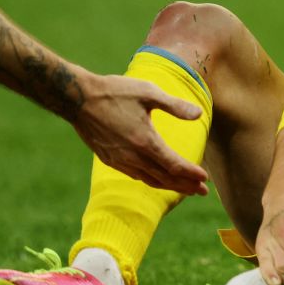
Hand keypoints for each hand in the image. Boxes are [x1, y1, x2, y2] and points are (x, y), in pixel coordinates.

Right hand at [71, 74, 208, 194]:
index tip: (205, 179)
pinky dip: (152, 180)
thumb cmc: (116, 92)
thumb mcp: (149, 92)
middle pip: (164, 178)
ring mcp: (119, 160)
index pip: (174, 165)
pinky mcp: (110, 160)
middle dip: (186, 185)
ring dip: (170, 186)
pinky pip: (136, 176)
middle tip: (203, 191)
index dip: (191, 173)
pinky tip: (158, 178)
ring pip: (150, 180)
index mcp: (145, 141)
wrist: (78, 99)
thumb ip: (175, 106)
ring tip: (186, 188)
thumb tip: (199, 114)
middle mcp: (132, 156)